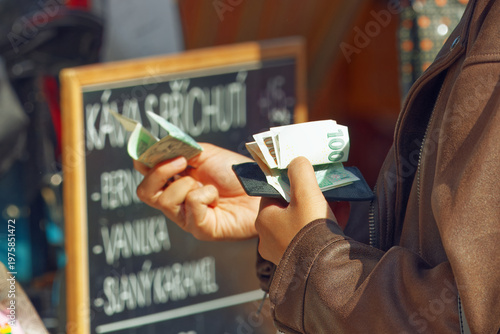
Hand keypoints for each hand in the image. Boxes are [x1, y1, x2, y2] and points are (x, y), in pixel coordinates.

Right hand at [134, 143, 259, 240]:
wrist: (259, 188)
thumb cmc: (235, 173)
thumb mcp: (206, 154)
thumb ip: (182, 150)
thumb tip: (159, 146)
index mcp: (175, 180)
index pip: (146, 173)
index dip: (143, 161)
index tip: (150, 149)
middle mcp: (176, 200)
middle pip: (144, 192)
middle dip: (158, 173)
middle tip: (181, 162)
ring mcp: (186, 216)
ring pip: (164, 201)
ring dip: (185, 185)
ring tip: (206, 184)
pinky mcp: (199, 229)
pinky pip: (190, 207)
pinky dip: (204, 195)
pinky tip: (215, 196)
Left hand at [255, 157, 336, 263]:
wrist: (324, 269)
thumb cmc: (310, 229)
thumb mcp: (306, 192)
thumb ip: (299, 171)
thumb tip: (296, 161)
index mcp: (264, 220)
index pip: (272, 194)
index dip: (288, 183)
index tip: (302, 177)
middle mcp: (269, 239)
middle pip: (288, 209)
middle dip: (307, 197)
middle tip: (322, 188)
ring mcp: (284, 253)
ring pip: (301, 224)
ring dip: (318, 211)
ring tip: (336, 199)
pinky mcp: (300, 263)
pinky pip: (311, 239)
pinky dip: (324, 226)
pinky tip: (342, 215)